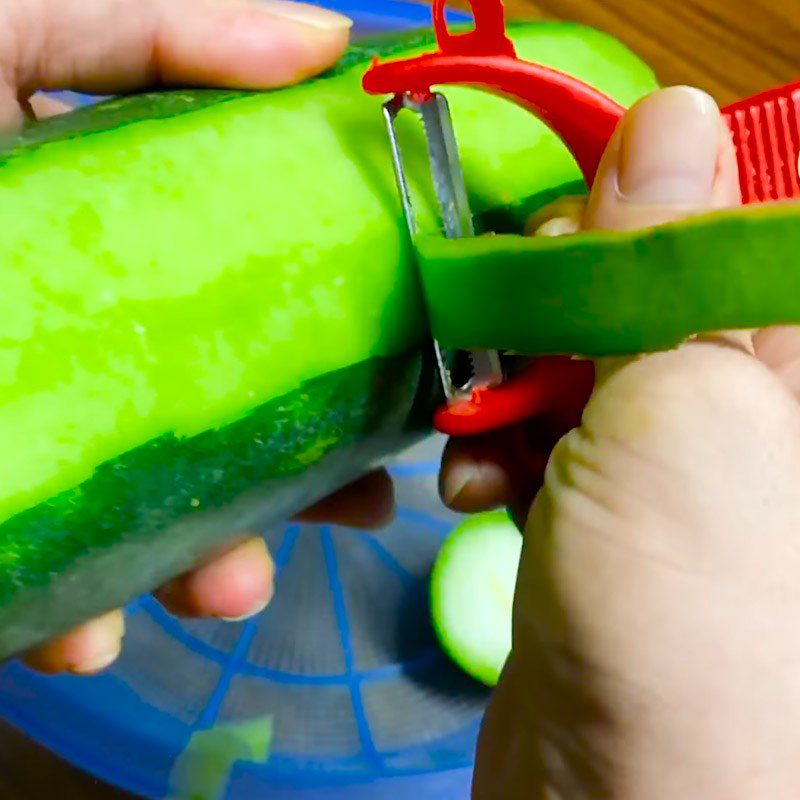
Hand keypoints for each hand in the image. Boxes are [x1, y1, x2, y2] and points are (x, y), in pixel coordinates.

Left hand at [7, 0, 395, 675]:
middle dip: (295, 481)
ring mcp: (45, 429)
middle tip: (359, 509)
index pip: (258, 300)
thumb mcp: (12, 41)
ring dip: (206, 565)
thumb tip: (325, 41)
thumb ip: (160, 36)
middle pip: (224, 419)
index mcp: (124, 245)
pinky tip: (86, 636)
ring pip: (154, 517)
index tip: (401, 384)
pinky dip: (77, 616)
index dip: (339, 347)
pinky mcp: (5, 505)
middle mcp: (99, 342)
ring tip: (228, 590)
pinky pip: (53, 578)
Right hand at [445, 86, 799, 796]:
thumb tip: (667, 114)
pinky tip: (476, 485)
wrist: (622, 793)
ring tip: (482, 437)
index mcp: (793, 358)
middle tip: (510, 349)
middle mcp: (744, 400)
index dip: (640, 210)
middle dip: (551, 306)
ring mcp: (669, 454)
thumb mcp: (683, 411)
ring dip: (504, 384)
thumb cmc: (682, 609)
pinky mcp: (599, 502)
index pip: (721, 219)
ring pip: (569, 356)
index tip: (569, 237)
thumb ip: (666, 266)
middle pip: (631, 284)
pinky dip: (494, 445)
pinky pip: (539, 428)